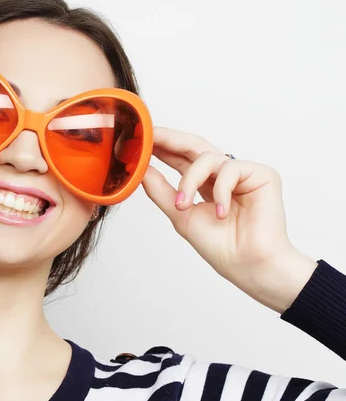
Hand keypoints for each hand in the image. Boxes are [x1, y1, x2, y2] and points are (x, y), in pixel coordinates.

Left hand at [141, 126, 317, 312]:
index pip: (179, 157)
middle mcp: (222, 175)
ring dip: (189, 180)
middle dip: (169, 139)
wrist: (247, 265)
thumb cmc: (219, 245)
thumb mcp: (180, 214)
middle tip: (149, 136)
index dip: (160, 146)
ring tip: (184, 205)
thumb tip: (140, 169)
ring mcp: (242, 173)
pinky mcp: (262, 174)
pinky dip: (220, 190)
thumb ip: (160, 190)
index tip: (137, 138)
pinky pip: (231, 168)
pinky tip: (221, 212)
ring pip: (206, 158)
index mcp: (204, 183)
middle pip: (193, 146)